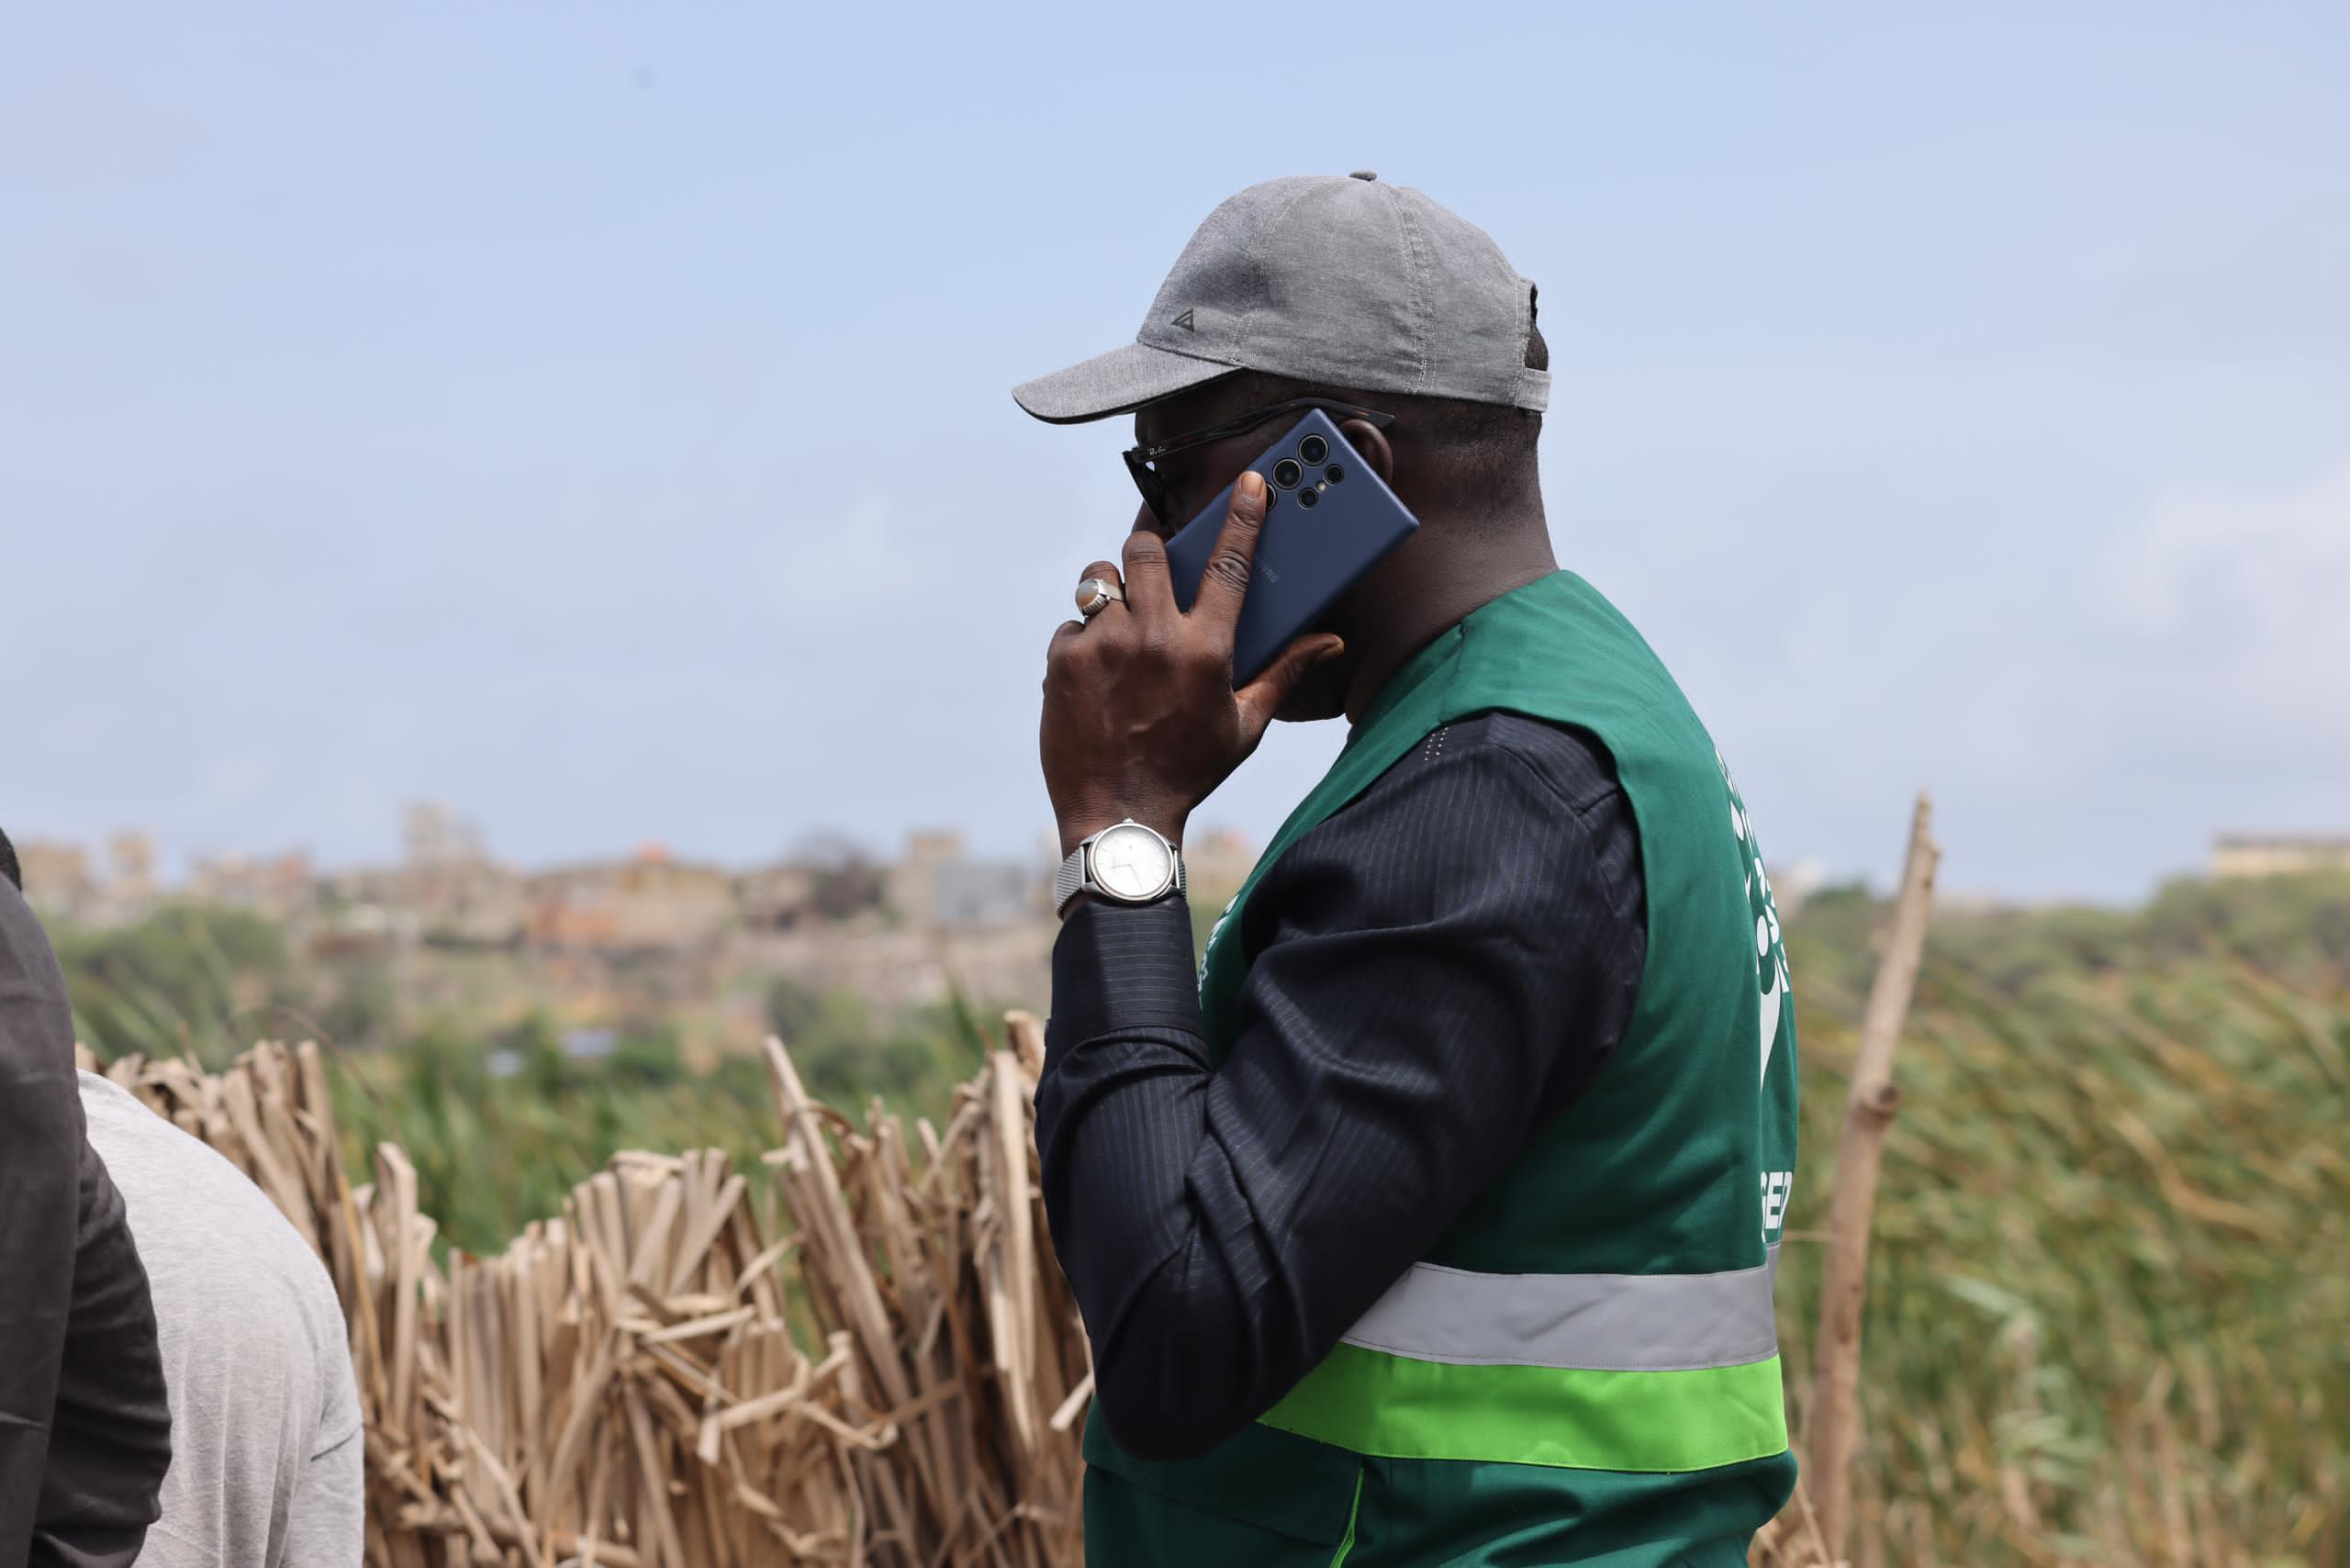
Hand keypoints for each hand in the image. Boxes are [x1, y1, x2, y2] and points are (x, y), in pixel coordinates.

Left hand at [1041, 471, 1343, 855]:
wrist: (1118, 816)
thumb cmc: (1188, 771)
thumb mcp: (1245, 725)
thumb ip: (1285, 673)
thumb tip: (1329, 642)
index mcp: (1206, 649)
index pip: (1230, 563)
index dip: (1242, 516)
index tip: (1249, 485)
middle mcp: (1154, 637)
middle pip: (1145, 548)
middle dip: (1149, 547)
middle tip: (1154, 568)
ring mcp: (1104, 645)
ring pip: (1100, 578)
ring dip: (1112, 591)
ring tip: (1122, 625)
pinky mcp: (1063, 661)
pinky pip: (1073, 624)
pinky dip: (1085, 641)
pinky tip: (1098, 675)